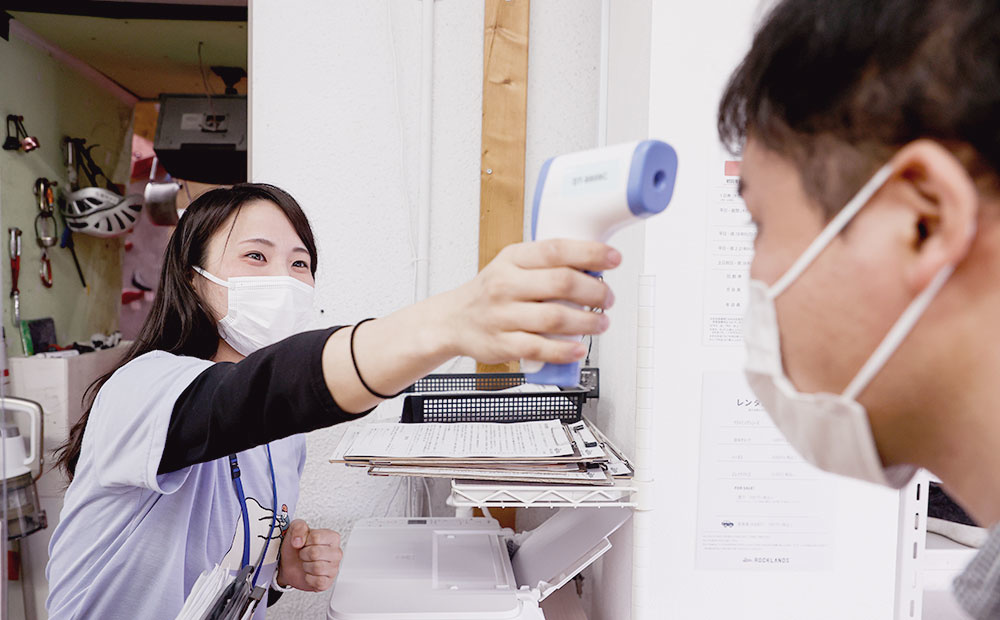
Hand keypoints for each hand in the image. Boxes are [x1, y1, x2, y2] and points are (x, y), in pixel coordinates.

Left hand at [275, 519, 342, 591]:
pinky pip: (318, 581)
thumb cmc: (296, 547)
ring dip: (306, 566)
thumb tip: (298, 541)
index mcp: (332, 537)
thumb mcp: (295, 530)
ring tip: (307, 563)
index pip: (316, 537)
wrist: (289, 564)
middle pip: (315, 553)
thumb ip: (298, 528)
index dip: (305, 541)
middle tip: (305, 554)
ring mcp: (334, 568)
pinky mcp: (328, 582)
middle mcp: (336, 552)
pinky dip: (308, 578)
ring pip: (317, 568)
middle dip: (304, 554)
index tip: (305, 543)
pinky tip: (309, 573)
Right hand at [435, 239, 620, 364]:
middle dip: (595, 292)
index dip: (590, 253)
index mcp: (512, 259)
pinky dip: (564, 350)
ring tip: (600, 323)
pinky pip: (539, 349)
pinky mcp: (503, 344)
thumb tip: (594, 263)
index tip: (614, 259)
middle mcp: (506, 285)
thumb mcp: (512, 264)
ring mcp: (503, 316)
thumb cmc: (491, 292)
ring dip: (587, 322)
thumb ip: (546, 263)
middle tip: (608, 298)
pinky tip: (578, 348)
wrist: (453, 321)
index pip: (556, 249)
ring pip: (555, 318)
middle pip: (561, 283)